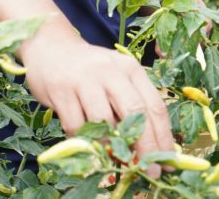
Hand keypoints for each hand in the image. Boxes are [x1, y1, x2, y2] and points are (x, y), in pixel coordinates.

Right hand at [20, 23, 173, 174]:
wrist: (50, 46)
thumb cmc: (89, 69)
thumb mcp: (115, 78)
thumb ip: (130, 105)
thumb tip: (148, 147)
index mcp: (130, 69)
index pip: (155, 105)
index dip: (164, 137)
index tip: (168, 161)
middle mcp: (110, 71)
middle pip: (135, 112)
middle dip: (146, 147)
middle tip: (149, 172)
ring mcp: (84, 79)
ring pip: (103, 121)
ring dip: (111, 147)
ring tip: (115, 162)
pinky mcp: (61, 90)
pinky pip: (75, 125)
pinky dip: (84, 142)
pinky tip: (88, 146)